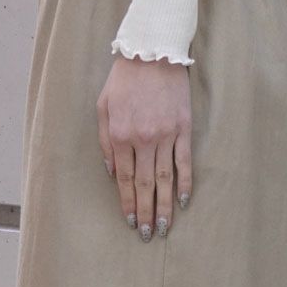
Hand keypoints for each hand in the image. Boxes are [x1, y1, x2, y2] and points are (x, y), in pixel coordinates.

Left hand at [96, 54, 192, 240]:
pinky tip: (183, 201)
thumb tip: (110, 172)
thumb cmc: (124, 79)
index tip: (131, 222)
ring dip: (165, 206)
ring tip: (166, 227)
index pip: (123, 179)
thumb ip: (104, 141)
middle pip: (144, 185)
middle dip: (146, 213)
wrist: (153, 51)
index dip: (127, 203)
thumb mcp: (102, 106)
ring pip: (164, 179)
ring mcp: (165, 135)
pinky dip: (184, 183)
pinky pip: (184, 162)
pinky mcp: (183, 128)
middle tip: (148, 235)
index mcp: (120, 136)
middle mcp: (143, 140)